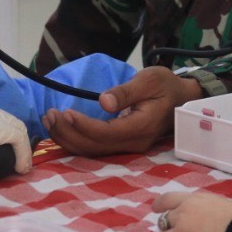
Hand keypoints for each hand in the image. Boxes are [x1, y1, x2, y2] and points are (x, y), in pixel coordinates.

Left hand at [42, 66, 201, 156]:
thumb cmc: (165, 86)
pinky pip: (95, 148)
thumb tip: (103, 102)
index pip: (105, 132)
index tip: (65, 112)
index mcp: (141, 127)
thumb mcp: (149, 80)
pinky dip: (75, 140)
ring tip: (49, 120)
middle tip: (50, 114)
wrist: (182, 99)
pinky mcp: (122, 145)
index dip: (83, 126)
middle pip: (94, 146)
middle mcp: (133, 143)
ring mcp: (128, 147)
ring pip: (91, 151)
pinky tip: (62, 129)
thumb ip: (126, 92)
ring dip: (67, 138)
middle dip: (68, 132)